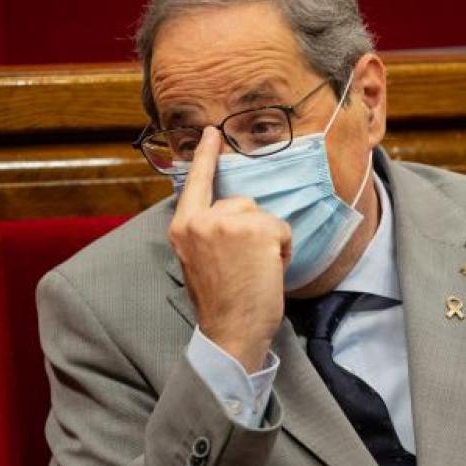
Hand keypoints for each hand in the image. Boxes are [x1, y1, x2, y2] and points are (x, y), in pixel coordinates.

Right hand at [168, 127, 291, 371]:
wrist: (230, 332)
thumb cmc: (220, 304)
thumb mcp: (198, 261)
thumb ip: (207, 232)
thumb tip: (230, 214)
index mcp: (183, 227)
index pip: (196, 183)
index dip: (205, 156)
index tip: (211, 133)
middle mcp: (201, 220)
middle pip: (241, 202)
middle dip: (251, 228)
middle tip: (243, 267)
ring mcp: (228, 222)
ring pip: (263, 216)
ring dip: (268, 241)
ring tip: (255, 271)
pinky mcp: (255, 229)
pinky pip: (281, 228)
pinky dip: (282, 249)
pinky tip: (268, 271)